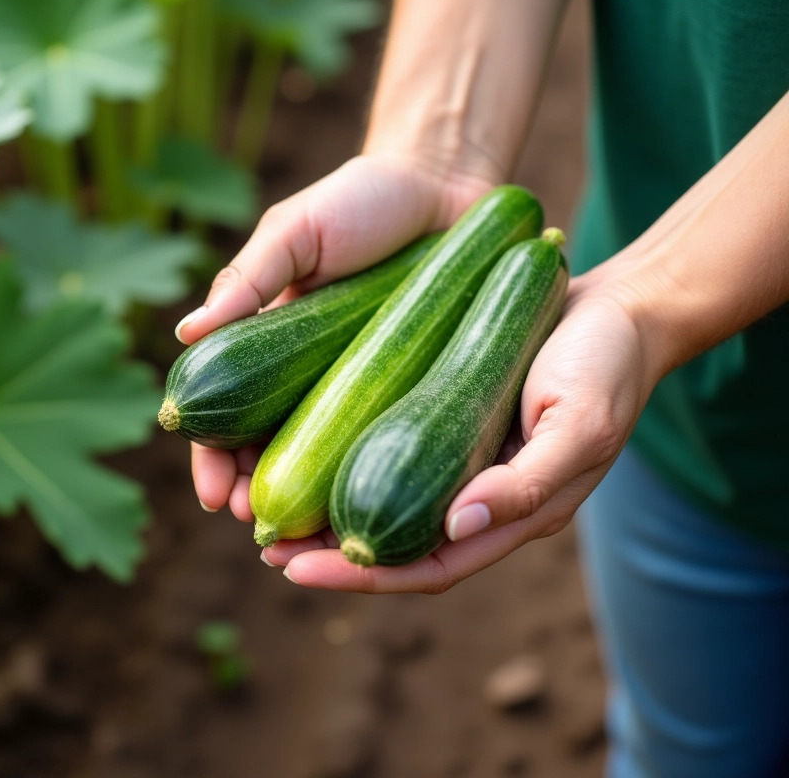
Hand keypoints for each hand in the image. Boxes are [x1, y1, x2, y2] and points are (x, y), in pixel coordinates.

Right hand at [180, 152, 496, 519]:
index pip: (228, 416)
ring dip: (310, 511)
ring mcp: (369, 390)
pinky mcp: (423, 392)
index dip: (213, 458)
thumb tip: (185, 335)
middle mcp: (315, 380)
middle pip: (273, 454)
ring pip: (331, 465)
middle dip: (256, 497)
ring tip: (303, 540)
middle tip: (256, 524)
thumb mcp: (296, 232)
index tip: (213, 494)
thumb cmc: (363, 201)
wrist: (450, 182)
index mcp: (272, 349)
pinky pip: (398, 448)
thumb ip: (247, 279)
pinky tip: (372, 517)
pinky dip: (379, 486)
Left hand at [261, 274, 657, 592]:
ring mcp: (462, 461)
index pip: (428, 569)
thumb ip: (528, 484)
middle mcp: (479, 499)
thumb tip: (457, 528)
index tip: (297, 569)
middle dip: (331, 555)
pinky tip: (306, 449)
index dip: (363, 578)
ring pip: (386, 504)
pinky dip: (346, 463)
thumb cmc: (607, 366)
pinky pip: (390, 455)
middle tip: (267, 546)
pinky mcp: (448, 421)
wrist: (621, 309)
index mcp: (514, 516)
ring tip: (270, 509)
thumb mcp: (581, 426)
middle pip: (396, 548)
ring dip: (330, 513)